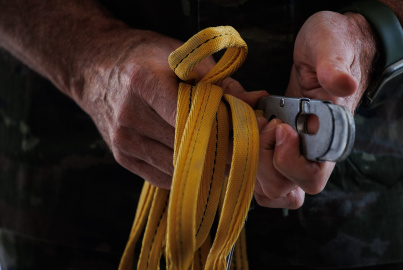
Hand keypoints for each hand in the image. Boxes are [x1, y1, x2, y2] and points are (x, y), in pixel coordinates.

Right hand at [77, 28, 268, 189]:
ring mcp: (123, 140)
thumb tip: (253, 100)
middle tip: (241, 149)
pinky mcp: (122, 157)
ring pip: (176, 167)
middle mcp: (130, 115)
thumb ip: (216, 78)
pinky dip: (184, 173)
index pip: (192, 118)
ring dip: (203, 166)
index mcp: (144, 83)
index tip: (243, 134)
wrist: (95, 69)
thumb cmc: (142, 59)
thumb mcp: (178, 55)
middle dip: (218, 151)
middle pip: (186, 146)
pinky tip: (197, 162)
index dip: (221, 130)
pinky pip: (162, 177)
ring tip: (223, 157)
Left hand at [253, 11, 377, 208]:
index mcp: (331, 138)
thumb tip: (341, 84)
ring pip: (264, 187)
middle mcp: (311, 154)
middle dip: (260, 157)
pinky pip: (255, 173)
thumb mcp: (333, 45)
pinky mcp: (273, 147)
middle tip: (260, 121)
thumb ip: (334, 65)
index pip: (311, 177)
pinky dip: (240, 155)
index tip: (280, 126)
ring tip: (251, 120)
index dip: (288, 160)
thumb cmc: (333, 45)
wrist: (328, 46)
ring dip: (247, 158)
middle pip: (281, 188)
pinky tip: (241, 121)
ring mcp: (290, 154)